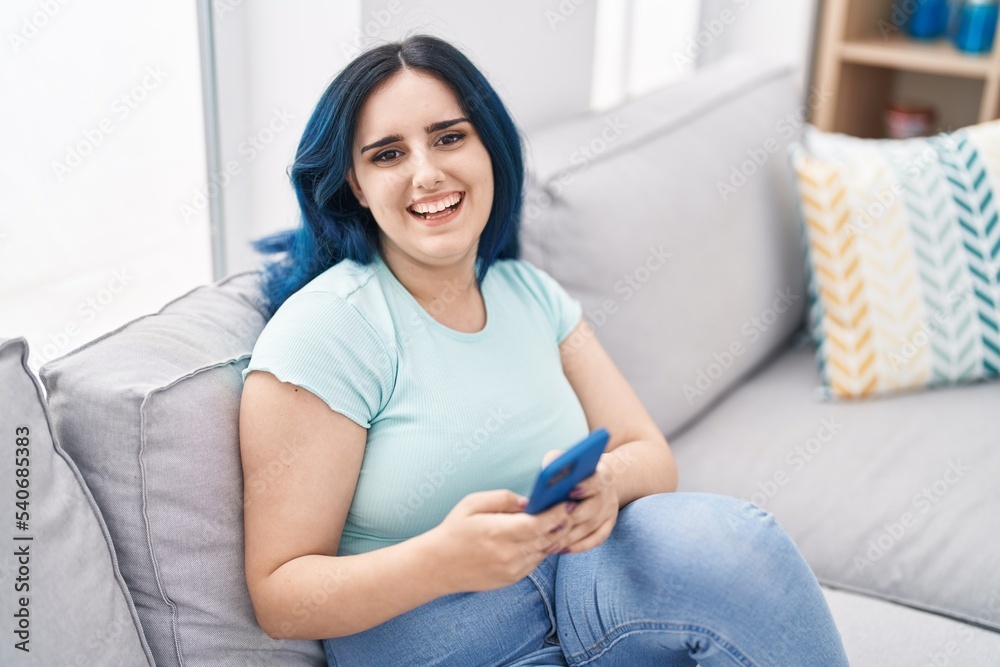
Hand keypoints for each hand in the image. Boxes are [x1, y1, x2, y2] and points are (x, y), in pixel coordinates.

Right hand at [431, 489, 578, 593]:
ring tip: (560, 519)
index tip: (567, 501)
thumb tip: (531, 502)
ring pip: (546, 550)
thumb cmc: (454, 530)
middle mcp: (508, 554)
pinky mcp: (512, 578)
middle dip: (562, 522)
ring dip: (555, 535)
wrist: (438, 566)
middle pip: (548, 538)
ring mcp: (512, 569)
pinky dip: (542, 547)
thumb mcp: (472, 503)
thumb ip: (504, 498)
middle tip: (571, 507)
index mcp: (498, 532)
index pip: (539, 524)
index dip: (558, 513)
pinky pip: (536, 560)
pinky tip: (541, 535)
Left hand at [540, 449, 618, 555]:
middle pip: (593, 509)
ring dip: (570, 538)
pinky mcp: (608, 525)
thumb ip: (557, 463)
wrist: (596, 479)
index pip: (597, 481)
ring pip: (591, 527)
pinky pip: (596, 539)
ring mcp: (610, 512)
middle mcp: (609, 494)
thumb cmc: (573, 470)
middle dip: (571, 518)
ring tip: (549, 545)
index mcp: (601, 474)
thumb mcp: (566, 459)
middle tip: (552, 527)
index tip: (570, 491)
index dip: (585, 487)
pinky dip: (579, 546)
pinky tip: (562, 549)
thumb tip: (547, 476)